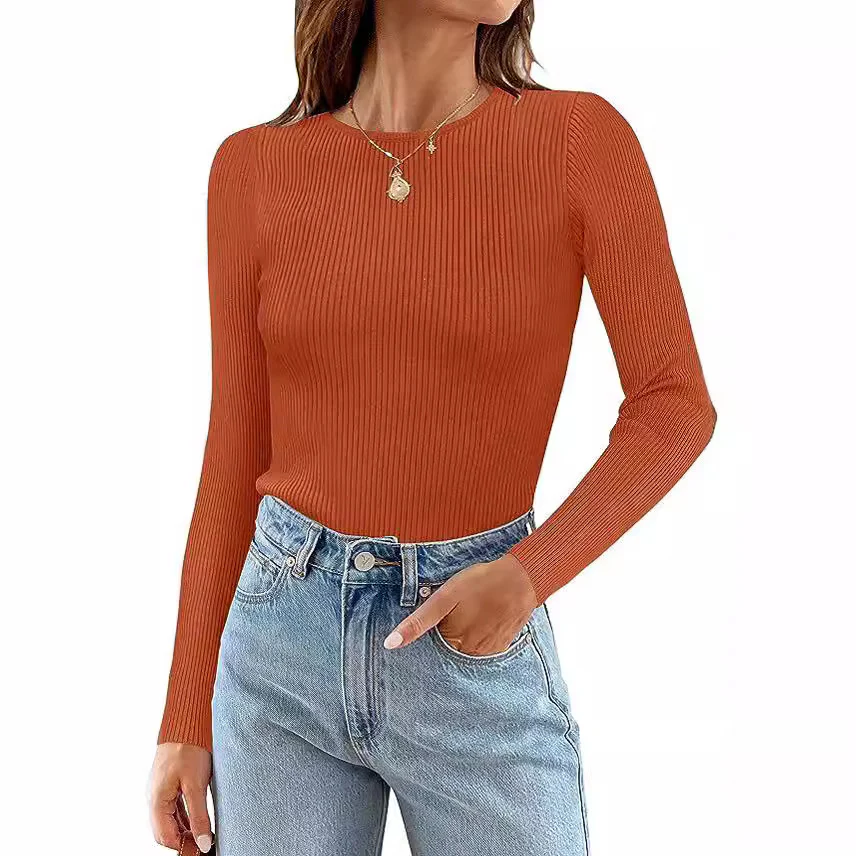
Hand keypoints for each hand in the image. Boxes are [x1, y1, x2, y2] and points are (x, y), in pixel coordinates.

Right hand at [148, 742, 212, 852]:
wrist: (186, 723)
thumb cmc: (189, 749)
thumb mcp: (196, 785)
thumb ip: (199, 816)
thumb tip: (203, 843)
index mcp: (156, 800)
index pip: (165, 837)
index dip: (183, 846)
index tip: (201, 849)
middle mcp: (153, 798)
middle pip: (165, 832)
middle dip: (182, 841)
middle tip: (204, 843)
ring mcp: (159, 790)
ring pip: (169, 820)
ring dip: (184, 830)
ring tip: (203, 834)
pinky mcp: (167, 784)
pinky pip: (172, 808)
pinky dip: (183, 817)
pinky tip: (197, 819)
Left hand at [383, 553, 537, 654]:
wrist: (522, 578)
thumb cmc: (481, 582)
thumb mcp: (444, 597)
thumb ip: (418, 622)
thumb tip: (390, 644)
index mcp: (453, 641)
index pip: (432, 644)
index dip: (435, 627)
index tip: (443, 613)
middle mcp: (470, 653)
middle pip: (450, 646)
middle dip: (450, 629)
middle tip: (461, 607)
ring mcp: (489, 651)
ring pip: (467, 646)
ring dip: (467, 631)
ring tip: (474, 608)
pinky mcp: (503, 645)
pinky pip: (485, 645)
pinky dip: (482, 632)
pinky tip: (486, 614)